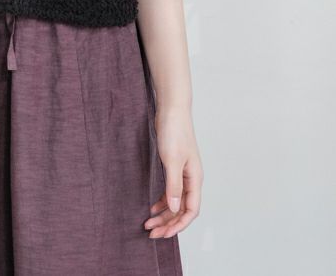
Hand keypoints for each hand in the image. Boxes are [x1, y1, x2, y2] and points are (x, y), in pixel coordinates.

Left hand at [144, 105, 202, 239]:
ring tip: (148, 223)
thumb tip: (174, 208)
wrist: (171, 109)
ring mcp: (183, 173)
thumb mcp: (172, 160)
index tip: (163, 233)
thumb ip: (173, 185)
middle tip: (151, 233)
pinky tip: (152, 207)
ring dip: (163, 214)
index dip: (178, 225)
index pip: (191, 211)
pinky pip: (170, 191)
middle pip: (182, 209)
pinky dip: (161, 201)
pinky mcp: (174, 167)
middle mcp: (191, 179)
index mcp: (195, 179)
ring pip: (175, 202)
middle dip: (168, 223)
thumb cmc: (174, 131)